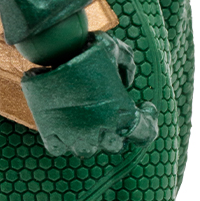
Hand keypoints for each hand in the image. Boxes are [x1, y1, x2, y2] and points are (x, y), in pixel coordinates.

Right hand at [20, 34, 159, 157]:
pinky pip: (59, 147)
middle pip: (115, 145)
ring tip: (85, 120)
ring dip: (89, 138)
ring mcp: (74, 138)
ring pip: (87, 150)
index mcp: (122, 117)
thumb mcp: (116, 49)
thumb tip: (125, 82)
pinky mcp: (50, 135)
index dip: (149, 120)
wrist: (52, 52)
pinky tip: (62, 124)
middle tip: (111, 114)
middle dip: (116, 131)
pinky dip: (62, 139)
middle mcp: (100, 133)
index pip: (146, 133)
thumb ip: (128, 66)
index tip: (144, 108)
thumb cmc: (88, 50)